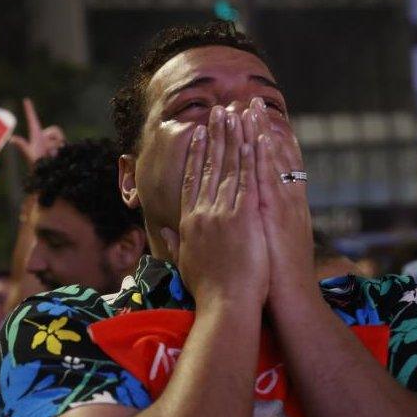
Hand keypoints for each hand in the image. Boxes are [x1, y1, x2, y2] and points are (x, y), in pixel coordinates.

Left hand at [9, 98, 65, 167]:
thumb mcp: (30, 153)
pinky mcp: (61, 146)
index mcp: (36, 135)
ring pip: (60, 136)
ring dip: (56, 147)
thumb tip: (12, 139)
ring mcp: (53, 141)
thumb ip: (23, 145)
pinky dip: (60, 149)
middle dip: (53, 140)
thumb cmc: (37, 164)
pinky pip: (64, 142)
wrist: (47, 174)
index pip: (32, 119)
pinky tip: (57, 156)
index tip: (26, 99)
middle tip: (48, 152)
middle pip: (55, 129)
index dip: (29, 109)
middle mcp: (44, 136)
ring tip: (51, 155)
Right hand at [161, 105, 268, 306]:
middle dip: (215, 136)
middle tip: (219, 111)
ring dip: (232, 138)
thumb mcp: (185, 263)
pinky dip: (249, 158)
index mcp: (189, 222)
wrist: (225, 305)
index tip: (199, 135)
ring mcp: (222, 212)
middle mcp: (203, 212)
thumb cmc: (208, 291)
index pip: (192, 181)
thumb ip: (175, 242)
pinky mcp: (243, 216)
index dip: (196, 155)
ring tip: (236, 113)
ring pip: (228, 167)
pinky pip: (246, 180)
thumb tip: (163, 229)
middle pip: (209, 167)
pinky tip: (253, 138)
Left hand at [241, 98, 313, 305]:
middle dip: (262, 127)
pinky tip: (259, 135)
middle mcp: (287, 201)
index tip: (252, 120)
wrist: (291, 300)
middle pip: (275, 156)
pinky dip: (267, 156)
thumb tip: (244, 217)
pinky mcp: (279, 214)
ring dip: (262, 132)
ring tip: (250, 107)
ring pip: (274, 160)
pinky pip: (272, 178)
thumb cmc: (273, 280)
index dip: (264, 141)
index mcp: (283, 208)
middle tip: (250, 101)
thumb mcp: (266, 246)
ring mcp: (285, 205)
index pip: (274, 167)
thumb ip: (257, 227)